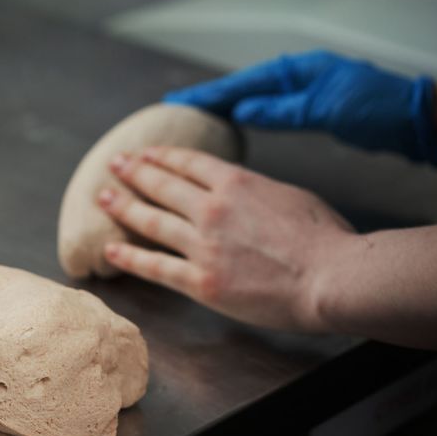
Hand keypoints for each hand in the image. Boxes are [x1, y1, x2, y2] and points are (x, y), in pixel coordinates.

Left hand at [98, 146, 355, 331]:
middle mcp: (212, 209)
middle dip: (134, 172)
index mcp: (237, 183)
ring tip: (102, 198)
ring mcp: (203, 245)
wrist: (333, 277)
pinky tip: (111, 249)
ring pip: (151, 221)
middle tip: (114, 165)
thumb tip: (242, 193)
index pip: (188, 163)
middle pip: (162, 185)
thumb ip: (257, 192)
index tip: (144, 153)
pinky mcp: (202, 281)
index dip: (161, 157)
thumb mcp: (291, 196)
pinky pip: (156, 267)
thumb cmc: (327, 239)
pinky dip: (130, 256)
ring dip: (123, 207)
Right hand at [163, 50, 436, 164]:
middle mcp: (295, 77)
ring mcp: (303, 91)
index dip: (206, 94)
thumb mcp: (325, 110)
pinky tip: (233, 125)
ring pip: (252, 99)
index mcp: (296, 71)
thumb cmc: (378, 110)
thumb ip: (281, 110)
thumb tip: (240, 113)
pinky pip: (267, 110)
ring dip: (223, 108)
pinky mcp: (312, 108)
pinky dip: (245, 117)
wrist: (420, 119)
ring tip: (194, 117)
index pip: (240, 83)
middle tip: (172, 109)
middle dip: (207, 98)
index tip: (175, 101)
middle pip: (240, 88)